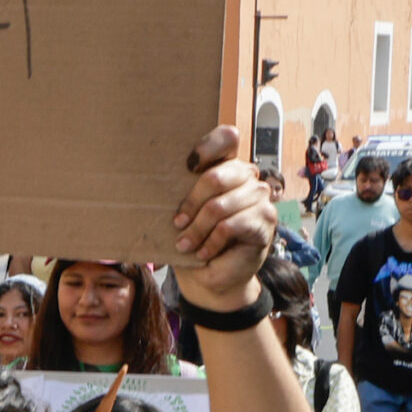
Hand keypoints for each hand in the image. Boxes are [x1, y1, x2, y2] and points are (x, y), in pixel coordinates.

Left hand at [172, 125, 273, 303]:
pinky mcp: (265, 220)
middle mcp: (246, 176)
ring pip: (219, 206)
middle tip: (177, 224)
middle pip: (215, 177)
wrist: (210, 272)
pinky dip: (211, 242)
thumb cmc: (193, 237)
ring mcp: (260, 196)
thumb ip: (177, 192)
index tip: (187, 166)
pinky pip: (230, 226)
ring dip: (197, 230)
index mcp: (225, 166)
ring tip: (185, 244)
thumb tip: (147, 179)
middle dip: (190, 204)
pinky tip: (203, 253)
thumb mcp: (182, 212)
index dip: (207, 147)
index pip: (226, 138)